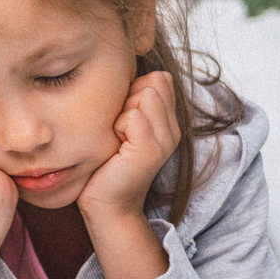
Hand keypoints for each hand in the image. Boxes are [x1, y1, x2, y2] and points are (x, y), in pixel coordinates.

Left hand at [76, 71, 180, 222]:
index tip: (122, 117)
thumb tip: (130, 74)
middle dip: (128, 99)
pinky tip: (116, 146)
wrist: (107, 204)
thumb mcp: (122, 126)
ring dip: (122, 113)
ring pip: (144, 95)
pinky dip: (117, 127)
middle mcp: (172, 129)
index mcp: (168, 121)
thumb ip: (131, 100)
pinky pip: (133, 116)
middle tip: (118, 129)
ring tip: (117, 138)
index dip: (134, 90)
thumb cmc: (106, 163)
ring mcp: (164, 140)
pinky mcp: (150, 150)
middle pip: (153, 82)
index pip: (160, 78)